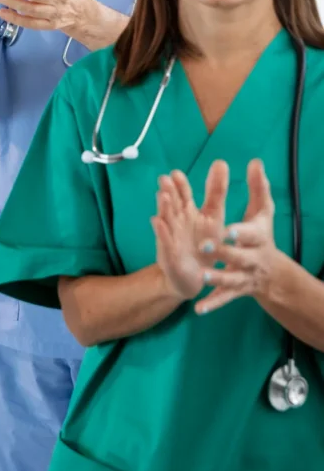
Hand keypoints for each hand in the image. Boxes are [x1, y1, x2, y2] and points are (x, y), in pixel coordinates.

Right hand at [151, 161, 228, 299]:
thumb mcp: (214, 216)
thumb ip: (216, 191)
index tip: (176, 173)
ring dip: (164, 208)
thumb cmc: (205, 243)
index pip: (183, 194)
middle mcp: (177, 220)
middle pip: (172, 203)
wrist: (196, 276)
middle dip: (168, 191)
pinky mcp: (170, 254)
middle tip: (165, 179)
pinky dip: (162, 232)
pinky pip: (165, 242)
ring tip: (163, 197)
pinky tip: (158, 222)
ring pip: (166, 219)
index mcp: (188, 210)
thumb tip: (220, 162)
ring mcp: (172, 236)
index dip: (180, 184)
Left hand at [195, 159, 279, 313]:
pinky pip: (224, 299)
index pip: (250, 234)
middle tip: (206, 246)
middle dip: (224, 252)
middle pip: (239, 257)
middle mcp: (252, 259)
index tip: (229, 228)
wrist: (271, 273)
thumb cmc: (262, 235)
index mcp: (257, 238)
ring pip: (230, 280)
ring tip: (202, 276)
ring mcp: (244, 277)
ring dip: (217, 279)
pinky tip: (198, 309)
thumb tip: (255, 162)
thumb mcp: (263, 212)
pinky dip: (212, 304)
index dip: (241, 232)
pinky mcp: (236, 291)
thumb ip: (258, 188)